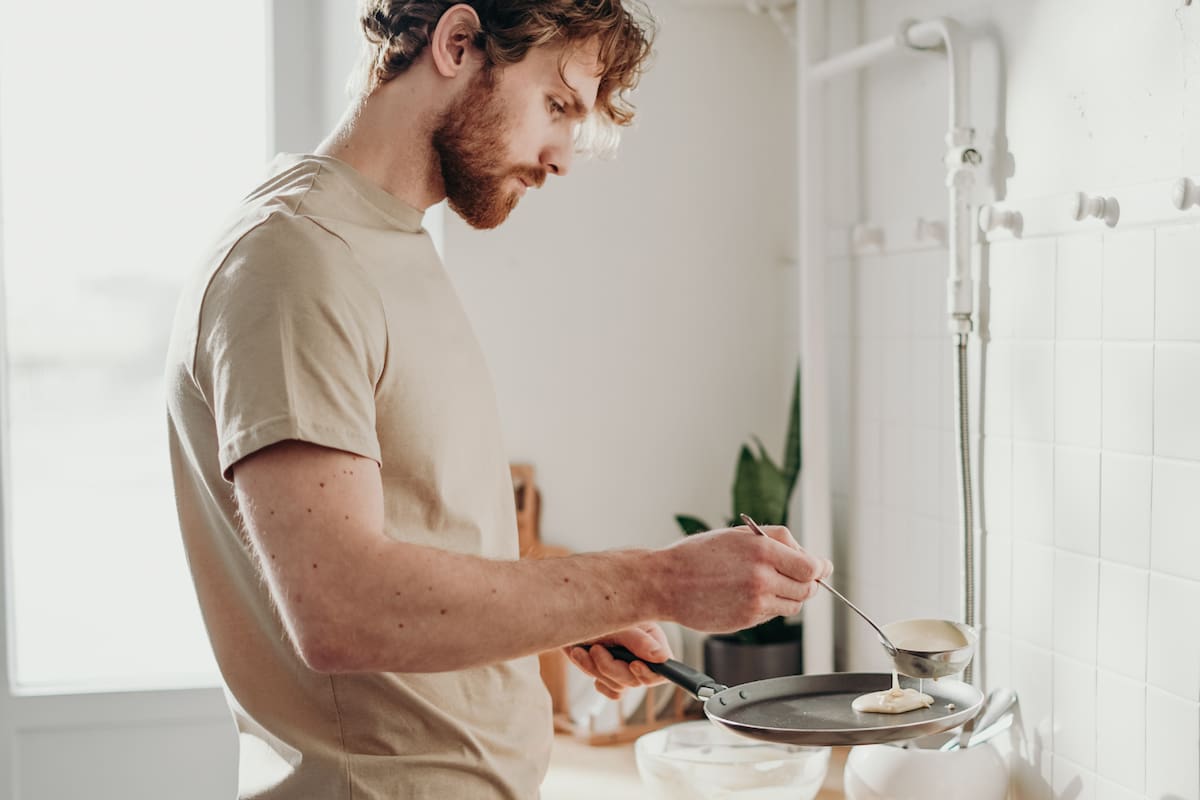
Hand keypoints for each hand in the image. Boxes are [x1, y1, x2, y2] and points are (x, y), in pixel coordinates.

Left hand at [565, 622, 671, 700]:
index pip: (663, 667)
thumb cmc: (593, 610)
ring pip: (620, 687)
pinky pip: (610, 690)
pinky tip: (583, 658)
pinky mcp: (610, 675)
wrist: (565, 615)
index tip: (633, 665)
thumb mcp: (616, 624)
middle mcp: (642, 654)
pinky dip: (594, 676)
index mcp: (651, 638)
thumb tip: (663, 658)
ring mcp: (626, 666)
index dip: (650, 672)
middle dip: (612, 668)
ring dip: (596, 670)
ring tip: (581, 650)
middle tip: (595, 649)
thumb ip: (639, 641)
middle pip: (637, 680)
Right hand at [655, 525, 832, 633]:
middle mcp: (762, 578)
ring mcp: (755, 603)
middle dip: (806, 583)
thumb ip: (776, 541)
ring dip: (788, 595)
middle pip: (807, 588)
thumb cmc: (697, 555)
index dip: (819, 568)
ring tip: (765, 584)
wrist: (665, 583)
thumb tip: (808, 556)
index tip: (821, 567)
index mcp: (762, 550)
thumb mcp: (738, 534)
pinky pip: (771, 615)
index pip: (811, 566)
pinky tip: (747, 595)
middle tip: (795, 576)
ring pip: (793, 605)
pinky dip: (768, 606)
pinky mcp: (746, 620)